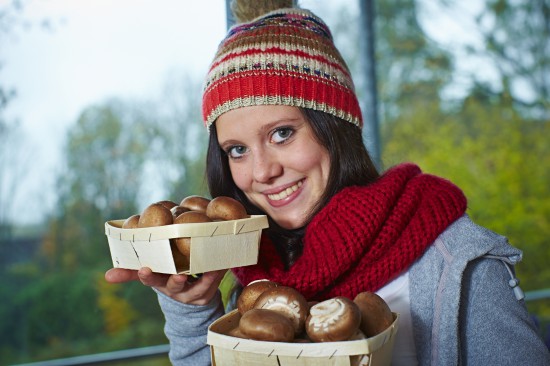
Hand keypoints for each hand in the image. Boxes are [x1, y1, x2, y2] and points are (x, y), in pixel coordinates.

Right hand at [105, 267, 226, 305]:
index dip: (146, 276)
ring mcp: (193, 293)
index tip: (143, 269)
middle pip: (173, 286)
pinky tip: (222, 265)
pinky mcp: (208, 292)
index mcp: (160, 282)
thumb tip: (107, 276)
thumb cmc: (167, 277)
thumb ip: (130, 272)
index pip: (150, 280)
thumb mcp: (151, 275)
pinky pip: (215, 283)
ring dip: (203, 279)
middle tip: (177, 276)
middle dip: (175, 282)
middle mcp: (175, 290)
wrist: (190, 297)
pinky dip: (218, 275)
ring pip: (198, 287)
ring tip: (209, 269)